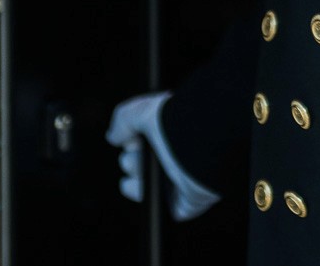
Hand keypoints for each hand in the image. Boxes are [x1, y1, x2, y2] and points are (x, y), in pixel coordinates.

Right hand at [105, 90, 220, 220]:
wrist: (206, 147)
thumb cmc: (181, 126)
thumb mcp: (146, 111)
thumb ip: (125, 119)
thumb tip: (113, 136)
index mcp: (174, 133)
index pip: (145, 141)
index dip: (132, 141)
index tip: (130, 139)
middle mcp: (178, 156)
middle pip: (140, 165)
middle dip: (131, 161)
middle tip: (138, 155)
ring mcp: (181, 180)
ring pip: (144, 187)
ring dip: (135, 179)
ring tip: (142, 168)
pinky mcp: (184, 202)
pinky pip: (160, 207)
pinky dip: (150, 199)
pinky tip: (149, 187)